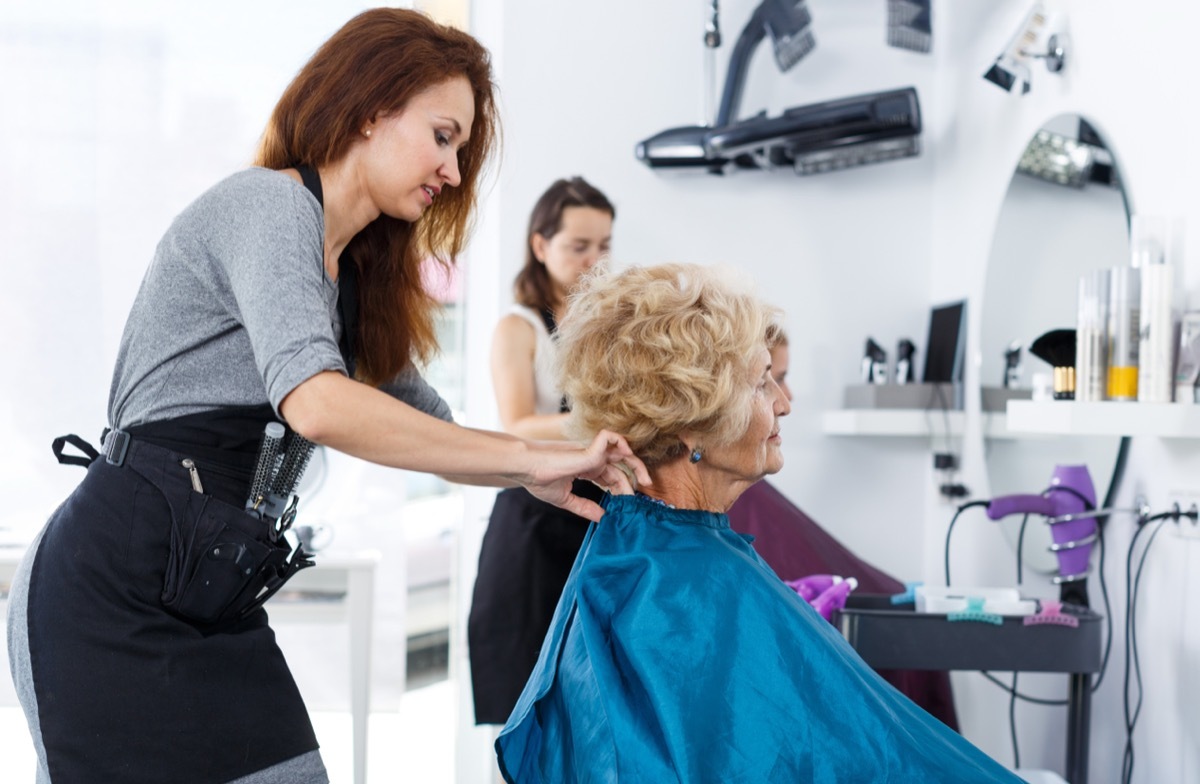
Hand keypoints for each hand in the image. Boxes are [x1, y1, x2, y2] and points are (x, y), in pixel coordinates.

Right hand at [523, 430, 650, 521]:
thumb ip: (584, 507)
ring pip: (621, 450)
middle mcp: (591, 458)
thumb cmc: (538, 480)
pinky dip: (620, 443)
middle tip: (644, 491)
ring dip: (636, 463)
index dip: (621, 489)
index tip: (627, 503)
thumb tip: (602, 518)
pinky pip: (609, 438)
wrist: (525, 469)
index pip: (611, 476)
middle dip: (634, 478)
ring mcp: (590, 452)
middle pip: (620, 464)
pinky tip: (626, 457)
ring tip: (645, 480)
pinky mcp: (587, 449)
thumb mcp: (566, 499)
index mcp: (586, 468)